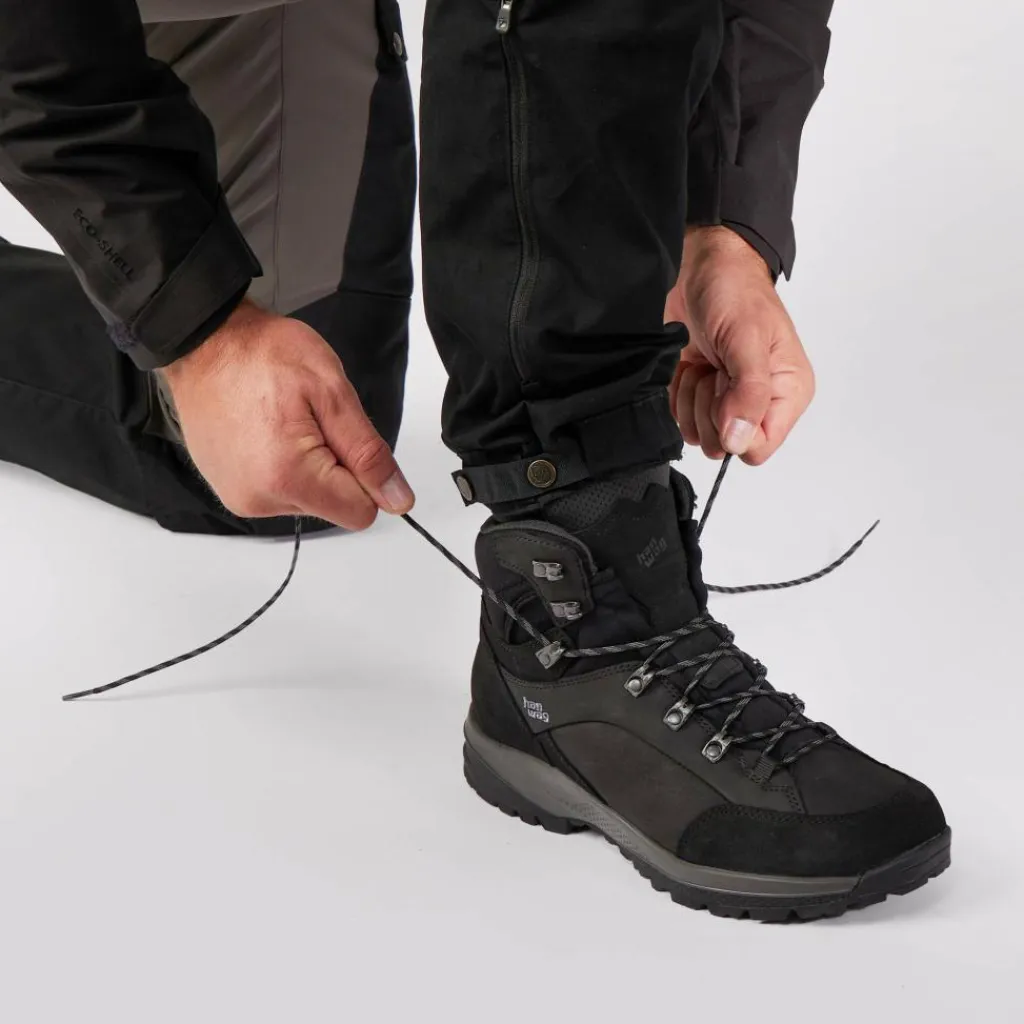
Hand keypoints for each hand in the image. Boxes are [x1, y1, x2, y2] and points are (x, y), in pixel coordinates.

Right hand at [161, 298, 413, 528]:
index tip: (343, 437)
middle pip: (334, 506)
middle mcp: (259, 500)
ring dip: (309, 464)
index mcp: (288, 479)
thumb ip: (369, 454)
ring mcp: (241, 498)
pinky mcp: (231, 491)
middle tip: (308, 419)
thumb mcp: (333, 393)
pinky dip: (284, 465)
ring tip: (283, 421)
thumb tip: (398, 499)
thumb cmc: (261, 354)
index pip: (361, 512)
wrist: (203, 341)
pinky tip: (266, 431)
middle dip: (335, 466)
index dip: (365, 475)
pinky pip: (280, 491)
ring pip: (309, 499)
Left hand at [665, 226, 814, 464]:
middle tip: (715, 370)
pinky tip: (689, 364)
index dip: (733, 428)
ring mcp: (726, 400)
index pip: (758, 447)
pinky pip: (679, 419)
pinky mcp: (697, 393)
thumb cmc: (734, 291)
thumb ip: (748, 393)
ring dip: (691, 398)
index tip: (727, 389)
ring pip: (699, 435)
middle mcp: (759, 402)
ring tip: (704, 361)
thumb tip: (739, 441)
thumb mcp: (747, 339)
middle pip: (724, 445)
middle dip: (709, 409)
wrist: (701, 264)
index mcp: (787, 392)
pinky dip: (677, 392)